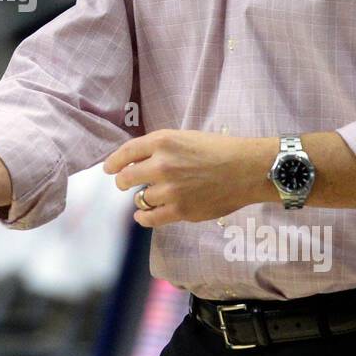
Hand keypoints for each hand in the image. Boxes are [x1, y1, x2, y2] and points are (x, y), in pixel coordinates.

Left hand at [104, 130, 273, 225]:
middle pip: (126, 178)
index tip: (108, 169)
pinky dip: (143, 217)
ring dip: (141, 198)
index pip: (126, 152)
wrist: (247, 169)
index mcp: (162, 141)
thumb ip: (160, 148)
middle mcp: (162, 165)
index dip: (113, 162)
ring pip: (139, 198)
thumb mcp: (185, 137)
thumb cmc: (220, 150)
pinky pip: (150, 218)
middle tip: (124, 183)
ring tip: (149, 196)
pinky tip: (143, 215)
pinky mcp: (180, 210)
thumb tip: (137, 161)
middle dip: (122, 181)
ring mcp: (170, 189)